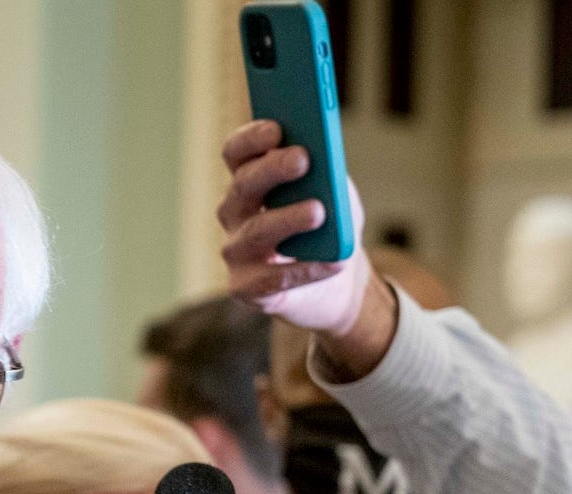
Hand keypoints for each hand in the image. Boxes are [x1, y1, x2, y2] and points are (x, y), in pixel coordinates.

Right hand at [218, 120, 393, 379]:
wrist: (336, 284)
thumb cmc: (330, 229)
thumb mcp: (334, 193)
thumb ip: (325, 174)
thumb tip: (321, 162)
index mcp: (249, 181)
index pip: (237, 153)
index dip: (252, 139)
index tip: (277, 127)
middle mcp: (234, 213)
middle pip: (243, 186)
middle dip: (272, 169)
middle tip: (303, 159)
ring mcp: (236, 252)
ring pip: (256, 231)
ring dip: (287, 219)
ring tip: (319, 211)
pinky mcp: (247, 288)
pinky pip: (273, 279)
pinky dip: (307, 268)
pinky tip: (334, 261)